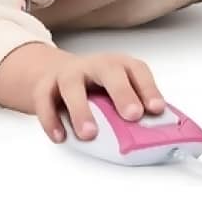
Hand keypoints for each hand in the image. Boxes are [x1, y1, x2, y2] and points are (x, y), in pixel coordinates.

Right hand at [38, 51, 167, 144]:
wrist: (53, 73)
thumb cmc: (93, 88)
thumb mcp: (114, 92)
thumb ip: (130, 108)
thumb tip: (150, 135)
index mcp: (118, 66)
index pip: (137, 70)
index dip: (148, 89)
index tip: (157, 109)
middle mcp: (94, 66)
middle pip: (108, 70)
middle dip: (122, 93)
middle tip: (132, 115)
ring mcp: (68, 74)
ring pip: (72, 85)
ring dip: (81, 110)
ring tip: (89, 134)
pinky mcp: (44, 86)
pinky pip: (45, 100)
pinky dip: (51, 119)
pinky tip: (60, 136)